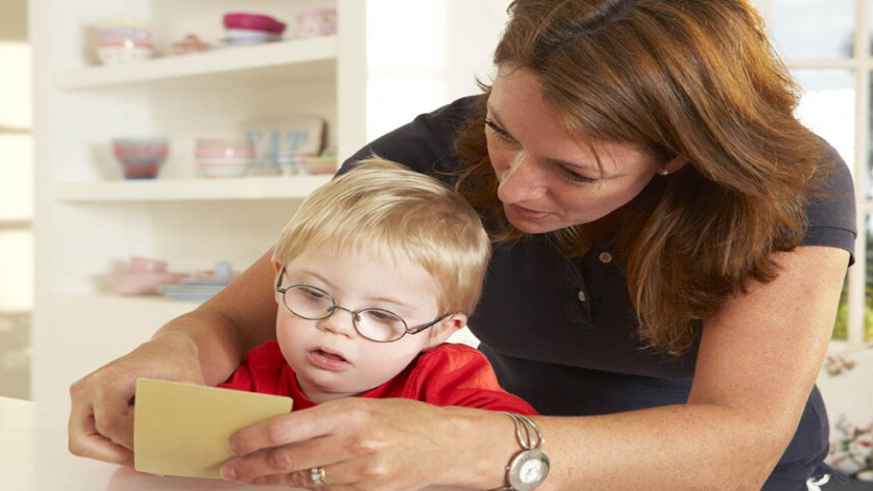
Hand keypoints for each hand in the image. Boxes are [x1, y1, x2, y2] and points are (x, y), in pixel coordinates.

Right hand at [67, 331, 205, 465]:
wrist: (165, 352)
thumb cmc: (176, 364)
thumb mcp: (189, 383)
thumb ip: (187, 409)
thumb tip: (187, 438)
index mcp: (111, 378)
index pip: (110, 424)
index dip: (130, 443)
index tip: (154, 449)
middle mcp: (89, 386)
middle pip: (85, 438)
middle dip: (115, 454)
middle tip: (144, 458)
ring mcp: (82, 395)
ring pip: (81, 441)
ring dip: (109, 451)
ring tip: (140, 449)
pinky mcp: (83, 403)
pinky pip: (86, 435)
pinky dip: (106, 443)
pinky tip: (133, 438)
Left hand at [221, 398, 507, 489]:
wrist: (452, 445)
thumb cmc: (409, 419)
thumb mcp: (368, 406)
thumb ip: (329, 419)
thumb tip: (285, 430)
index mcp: (351, 413)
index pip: (289, 428)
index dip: (256, 438)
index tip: (235, 442)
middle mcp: (354, 444)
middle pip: (289, 460)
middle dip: (254, 466)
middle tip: (230, 468)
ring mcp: (363, 473)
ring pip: (304, 481)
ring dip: (274, 481)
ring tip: (253, 478)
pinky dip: (307, 490)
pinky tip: (290, 486)